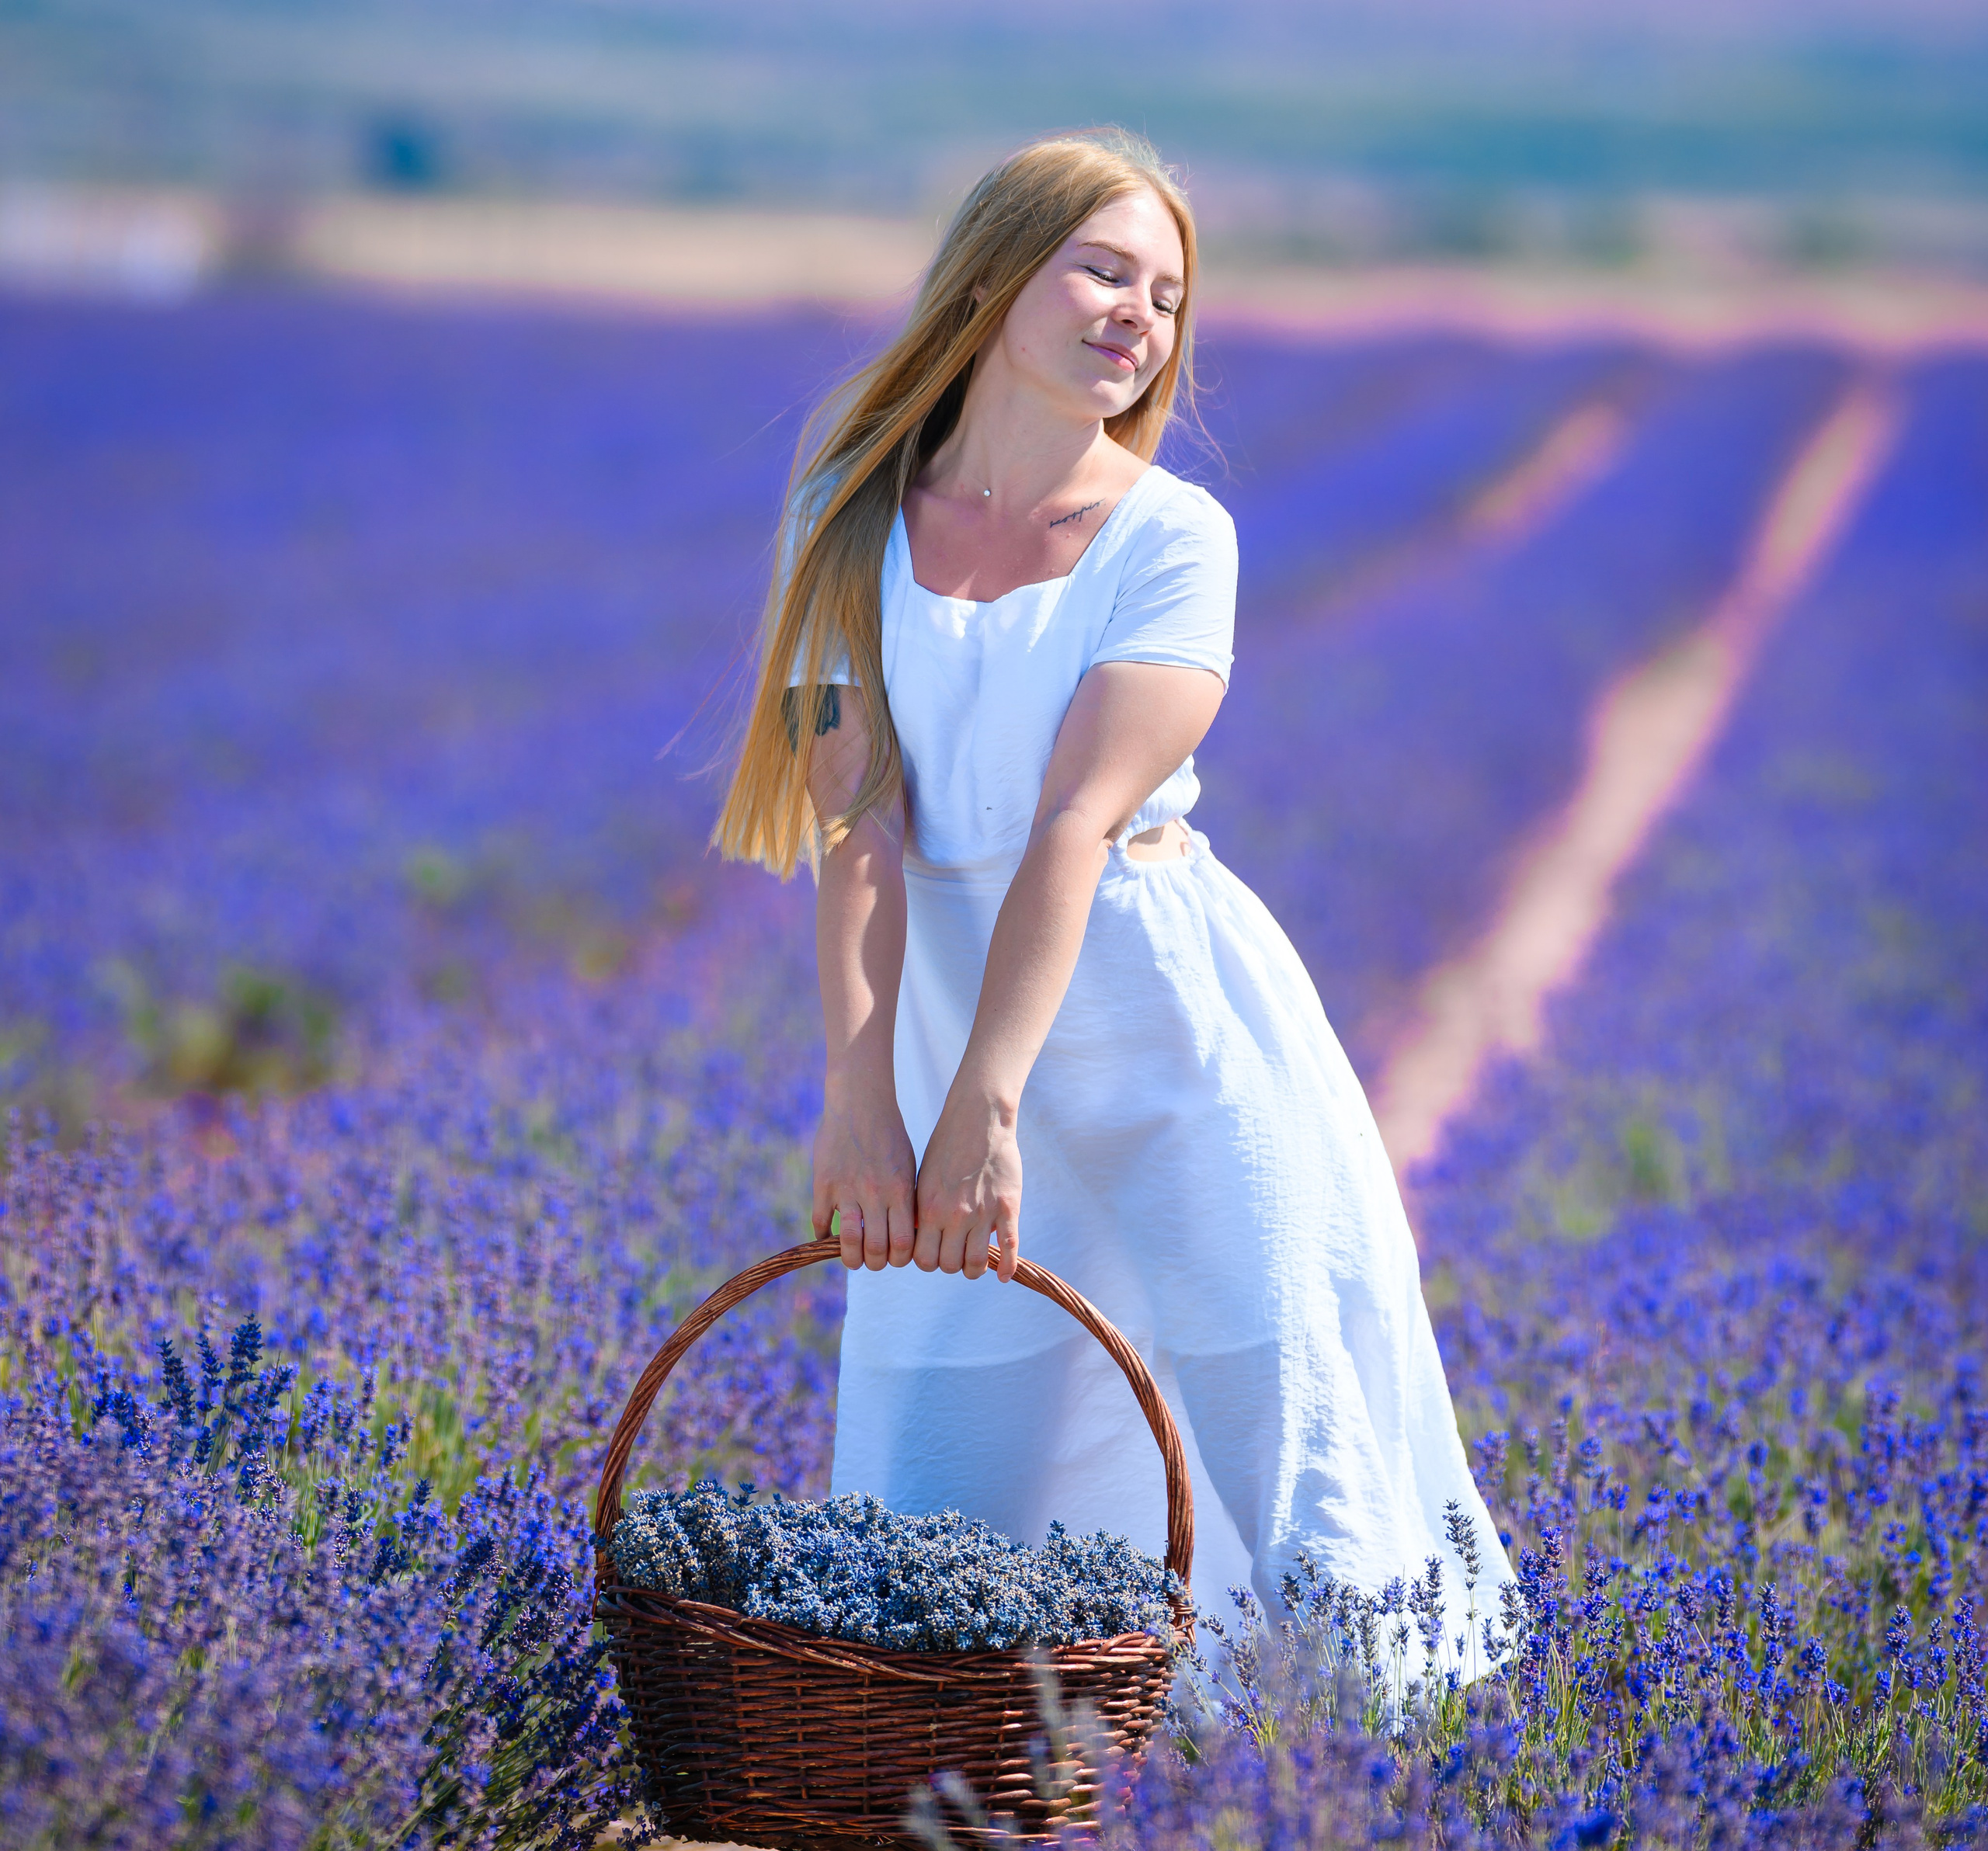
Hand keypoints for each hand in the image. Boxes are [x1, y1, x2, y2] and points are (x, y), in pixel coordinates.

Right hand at [812, 1081, 916, 1271]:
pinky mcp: (823, 1183)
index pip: (903, 1243)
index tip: (895, 1257)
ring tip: (852, 1256)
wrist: (860, 1103)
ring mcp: (846, 1189)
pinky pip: (820, 1221)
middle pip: (876, 1249)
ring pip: (847, 1241)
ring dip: (850, 1257)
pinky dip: (824, 1236)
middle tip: (872, 1260)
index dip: (899, 1259)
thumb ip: (908, 1202)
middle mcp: (874, 1193)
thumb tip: (908, 1238)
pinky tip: (828, 1236)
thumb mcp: (908, 1168)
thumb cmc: (890, 1136)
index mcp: (900, 1190)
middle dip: (875, 1263)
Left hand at [913, 1090, 1021, 1282]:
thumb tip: (918, 1239)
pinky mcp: (1008, 1208)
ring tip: (974, 1263)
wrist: (978, 1120)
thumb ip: (923, 1211)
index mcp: (929, 1209)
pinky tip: (1003, 1274)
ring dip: (974, 1269)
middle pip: (949, 1265)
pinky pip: (1009, 1248)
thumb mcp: (924, 1180)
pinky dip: (1007, 1267)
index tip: (934, 1253)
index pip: (923, 1258)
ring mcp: (983, 1213)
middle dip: (950, 1265)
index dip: (928, 1261)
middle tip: (955, 1255)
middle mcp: (955, 1216)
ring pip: (976, 1263)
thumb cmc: (946, 1148)